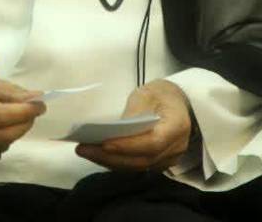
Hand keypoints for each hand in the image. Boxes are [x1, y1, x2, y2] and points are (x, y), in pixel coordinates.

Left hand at [75, 79, 193, 171]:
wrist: (177, 103)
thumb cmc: (161, 95)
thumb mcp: (147, 93)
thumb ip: (134, 110)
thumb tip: (116, 129)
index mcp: (177, 126)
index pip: (152, 143)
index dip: (128, 146)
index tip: (104, 143)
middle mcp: (176, 148)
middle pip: (142, 160)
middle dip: (111, 157)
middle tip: (84, 149)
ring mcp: (168, 159)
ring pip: (137, 167)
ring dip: (110, 161)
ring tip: (86, 151)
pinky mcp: (158, 163)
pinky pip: (136, 166)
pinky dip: (116, 162)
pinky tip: (98, 154)